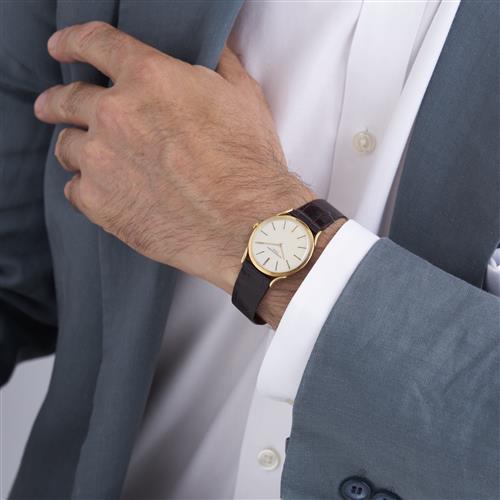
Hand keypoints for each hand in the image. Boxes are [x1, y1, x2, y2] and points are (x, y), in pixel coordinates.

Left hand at [34, 22, 314, 292]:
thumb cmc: (249, 162)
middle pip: (66, 98)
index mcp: (149, 78)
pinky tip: (105, 192)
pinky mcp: (99, 203)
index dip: (72, 41)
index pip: (94, 44)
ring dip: (76, 148)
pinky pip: (75, 189)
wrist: (246, 224)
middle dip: (56, 101)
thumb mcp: (242, 96)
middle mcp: (115, 114)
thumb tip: (211, 46)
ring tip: (89, 158)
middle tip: (52, 106)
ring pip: (67, 146)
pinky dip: (86, 188)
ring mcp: (102, 160)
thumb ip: (217, 63)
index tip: (61, 46)